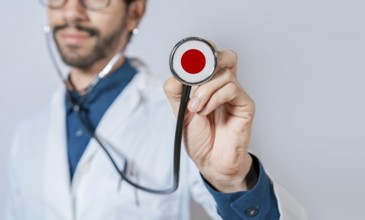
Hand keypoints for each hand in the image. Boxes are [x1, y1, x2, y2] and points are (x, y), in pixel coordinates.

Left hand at [164, 44, 255, 192]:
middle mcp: (225, 86)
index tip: (188, 57)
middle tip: (194, 76)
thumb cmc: (199, 137)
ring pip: (225, 74)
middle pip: (227, 57)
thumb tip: (176, 72)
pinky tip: (206, 111)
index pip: (211, 58)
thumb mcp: (179, 112)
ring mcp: (236, 95)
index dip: (203, 51)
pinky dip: (214, 98)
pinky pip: (231, 89)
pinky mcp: (245, 105)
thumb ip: (176, 91)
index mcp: (210, 85)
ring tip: (195, 108)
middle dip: (209, 60)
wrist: (210, 161)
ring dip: (205, 90)